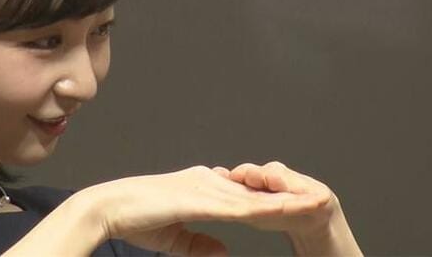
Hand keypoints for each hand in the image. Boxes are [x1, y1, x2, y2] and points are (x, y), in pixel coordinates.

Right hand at [80, 165, 327, 255]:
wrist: (110, 207)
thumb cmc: (135, 220)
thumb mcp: (174, 238)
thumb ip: (199, 243)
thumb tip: (224, 252)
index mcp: (201, 187)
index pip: (244, 197)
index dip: (271, 202)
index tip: (297, 208)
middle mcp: (208, 182)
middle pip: (257, 192)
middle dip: (290, 197)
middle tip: (321, 200)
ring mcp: (206, 188)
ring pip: (256, 197)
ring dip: (288, 201)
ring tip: (317, 204)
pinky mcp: (201, 199)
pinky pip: (241, 205)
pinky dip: (267, 208)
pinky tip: (288, 211)